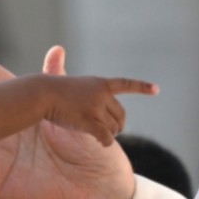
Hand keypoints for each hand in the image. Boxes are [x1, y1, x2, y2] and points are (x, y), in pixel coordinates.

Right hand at [41, 74, 157, 146]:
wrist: (42, 93)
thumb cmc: (51, 88)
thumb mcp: (67, 80)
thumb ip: (76, 83)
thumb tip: (60, 55)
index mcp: (100, 83)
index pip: (125, 84)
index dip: (141, 87)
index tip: (156, 90)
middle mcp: (102, 94)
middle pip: (121, 115)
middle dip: (118, 125)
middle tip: (110, 131)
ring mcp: (96, 107)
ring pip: (113, 128)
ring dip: (109, 135)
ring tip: (98, 135)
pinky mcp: (90, 120)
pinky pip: (106, 136)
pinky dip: (106, 142)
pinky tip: (102, 143)